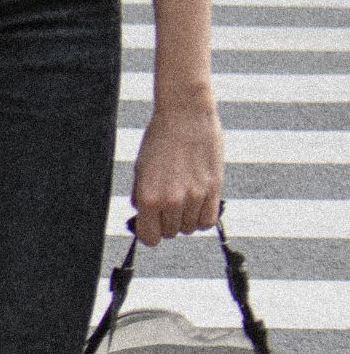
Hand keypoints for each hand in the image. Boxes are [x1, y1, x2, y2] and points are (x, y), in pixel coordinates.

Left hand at [130, 95, 222, 245]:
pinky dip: (202, 218)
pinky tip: (197, 205)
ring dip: (184, 219)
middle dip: (166, 223)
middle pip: (169, 233)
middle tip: (166, 205)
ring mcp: (194, 196)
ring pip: (189, 228)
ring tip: (182, 200)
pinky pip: (208, 221)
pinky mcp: (213, 189)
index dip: (149, 233)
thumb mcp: (140, 170)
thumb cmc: (159, 140)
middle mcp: (171, 201)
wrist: (185, 115)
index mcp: (148, 197)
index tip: (151, 225)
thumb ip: (140, 197)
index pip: (149, 237)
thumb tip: (143, 218)